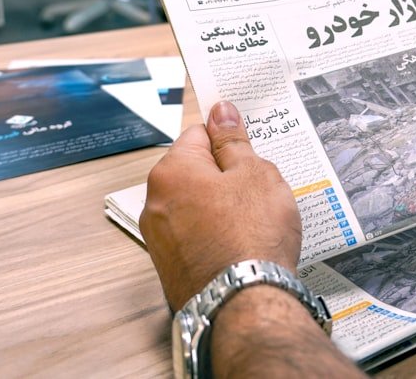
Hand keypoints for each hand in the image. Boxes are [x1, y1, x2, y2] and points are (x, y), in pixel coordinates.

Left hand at [140, 101, 301, 310]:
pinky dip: (215, 236)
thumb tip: (221, 112)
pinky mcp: (171, 268)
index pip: (199, 134)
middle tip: (259, 188)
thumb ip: (234, 141)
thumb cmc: (251, 236)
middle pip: (195, 172)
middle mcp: (155, 203)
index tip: (248, 147)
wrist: (245, 303)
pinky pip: (196, 237)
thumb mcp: (255, 173)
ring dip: (221, 207)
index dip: (229, 139)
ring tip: (254, 222)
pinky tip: (242, 245)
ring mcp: (160, 240)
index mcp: (171, 171)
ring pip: (196, 206)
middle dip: (225, 176)